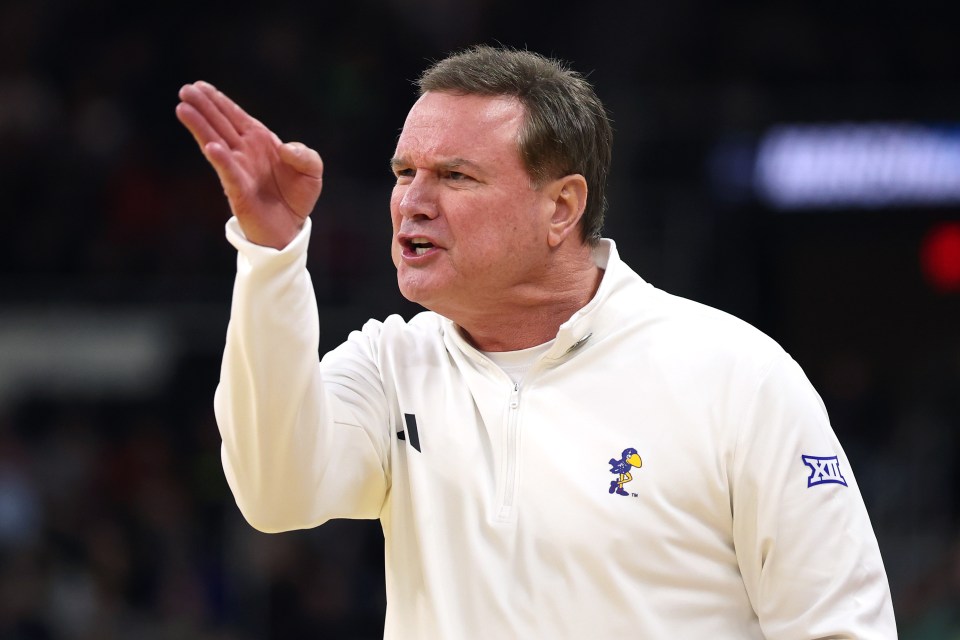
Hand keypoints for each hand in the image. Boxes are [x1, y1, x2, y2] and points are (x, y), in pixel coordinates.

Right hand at [176, 81, 322, 248]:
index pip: (236, 116)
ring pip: (216, 143)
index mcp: (259, 142)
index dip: (219, 101)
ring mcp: (239, 170)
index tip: (201, 86)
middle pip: (220, 124)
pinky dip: (221, 160)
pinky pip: (228, 172)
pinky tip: (211, 147)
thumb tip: (286, 149)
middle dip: (204, 107)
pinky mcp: (238, 191)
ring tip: (184, 108)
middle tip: (185, 90)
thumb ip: (305, 155)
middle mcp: (245, 153)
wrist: (291, 229)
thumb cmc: (297, 197)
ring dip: (201, 126)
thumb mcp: (312, 172)